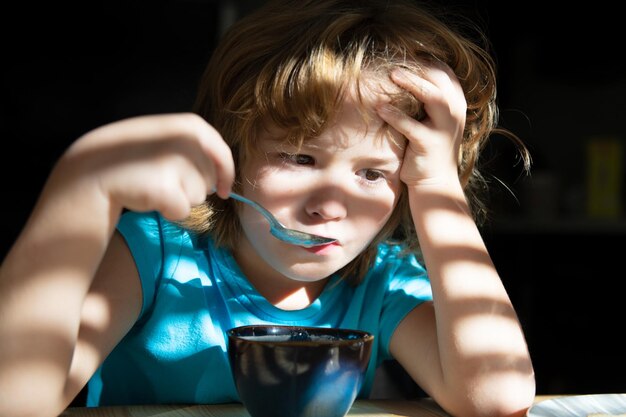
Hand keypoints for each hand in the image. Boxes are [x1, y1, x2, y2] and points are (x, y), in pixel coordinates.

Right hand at [57, 113, 234, 219]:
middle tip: (163, 180)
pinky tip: (148, 199)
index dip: (226, 171)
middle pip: (210, 178)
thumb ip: (191, 145)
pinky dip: (169, 211)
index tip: (225, 190)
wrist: (89, 173)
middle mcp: (184, 141)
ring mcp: (174, 163)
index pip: (220, 150)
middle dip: (195, 187)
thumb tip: (220, 174)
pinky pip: (183, 210)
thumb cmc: (130, 159)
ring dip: (181, 198)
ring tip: (152, 186)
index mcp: (186, 125)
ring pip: (199, 196)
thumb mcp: (161, 137)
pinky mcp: (166, 189)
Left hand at [377, 63, 466, 186]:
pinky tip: (380, 108)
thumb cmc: (426, 147)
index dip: (426, 58)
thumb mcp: (430, 120)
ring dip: (412, 83)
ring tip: (391, 74)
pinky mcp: (430, 144)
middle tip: (395, 60)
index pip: (444, 72)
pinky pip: (412, 126)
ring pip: (433, 97)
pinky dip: (396, 115)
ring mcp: (445, 128)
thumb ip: (423, 98)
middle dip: (417, 66)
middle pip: (440, 79)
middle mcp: (454, 112)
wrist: (434, 182)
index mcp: (455, 103)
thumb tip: (399, 72)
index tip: (404, 50)